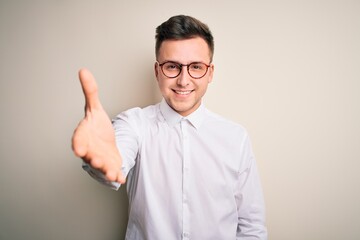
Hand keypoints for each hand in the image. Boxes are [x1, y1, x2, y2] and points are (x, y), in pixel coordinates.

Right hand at [72, 68, 124, 183]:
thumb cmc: (96, 126)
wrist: (105, 141)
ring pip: (101, 166)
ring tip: (112, 172)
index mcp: (84, 135)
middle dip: (92, 158)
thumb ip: (90, 92)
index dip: (78, 143)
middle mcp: (89, 149)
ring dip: (105, 169)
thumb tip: (83, 70)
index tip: (78, 148)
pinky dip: (116, 175)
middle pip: (89, 155)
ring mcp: (99, 159)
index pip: (78, 139)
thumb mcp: (95, 108)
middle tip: (95, 160)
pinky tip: (122, 178)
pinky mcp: (110, 166)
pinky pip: (112, 172)